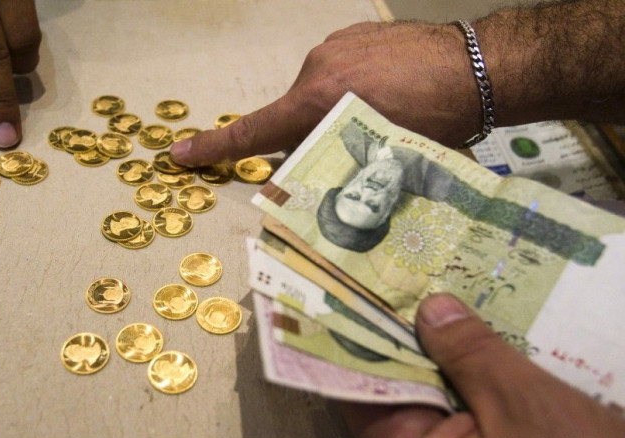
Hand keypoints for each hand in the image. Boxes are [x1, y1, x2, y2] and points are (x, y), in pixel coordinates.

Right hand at [171, 21, 479, 165]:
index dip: (213, 148)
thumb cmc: (437, 123)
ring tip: (384, 117)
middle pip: (294, 115)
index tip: (179, 154)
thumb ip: (334, 168)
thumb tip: (306, 183)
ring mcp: (337, 46)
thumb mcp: (380, 160)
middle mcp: (318, 68)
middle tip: (355, 151)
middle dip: (311, 138)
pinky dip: (352, 85)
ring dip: (336, 109)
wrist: (480, 68)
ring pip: (318, 92)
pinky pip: (339, 68)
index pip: (254, 132)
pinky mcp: (355, 34)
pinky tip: (390, 91)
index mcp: (318, 102)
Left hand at [342, 293, 624, 437]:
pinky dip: (462, 384)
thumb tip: (428, 307)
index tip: (365, 291)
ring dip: (437, 360)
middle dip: (405, 342)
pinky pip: (455, 419)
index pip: (360, 391)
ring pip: (426, 404)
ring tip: (439, 302)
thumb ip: (469, 351)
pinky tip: (473, 344)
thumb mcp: (523, 402)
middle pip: (392, 394)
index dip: (362, 340)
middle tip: (408, 284)